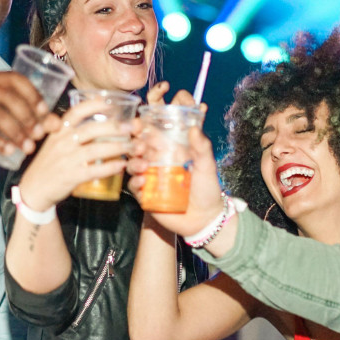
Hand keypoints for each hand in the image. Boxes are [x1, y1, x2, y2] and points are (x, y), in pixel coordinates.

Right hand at [0, 70, 58, 154]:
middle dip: (28, 118)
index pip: (16, 80)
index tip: (46, 113)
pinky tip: (10, 151)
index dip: (34, 95)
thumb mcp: (4, 116)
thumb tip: (56, 124)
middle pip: (9, 97)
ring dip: (16, 132)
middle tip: (39, 135)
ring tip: (28, 147)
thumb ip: (30, 118)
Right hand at [17, 99, 132, 210]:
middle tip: (131, 127)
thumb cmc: (50, 164)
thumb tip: (99, 119)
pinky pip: (93, 170)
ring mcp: (66, 159)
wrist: (34, 189)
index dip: (94, 105)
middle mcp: (62, 142)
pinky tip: (121, 165)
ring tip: (133, 147)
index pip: (76, 112)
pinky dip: (109, 167)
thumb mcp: (56, 142)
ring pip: (95, 149)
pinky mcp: (70, 177)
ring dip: (117, 147)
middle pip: (91, 129)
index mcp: (59, 131)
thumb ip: (73, 131)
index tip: (111, 103)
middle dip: (114, 127)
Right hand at [128, 82, 218, 234]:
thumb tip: (195, 128)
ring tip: (143, 165)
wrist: (205, 218)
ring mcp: (150, 179)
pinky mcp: (146, 196)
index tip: (142, 120)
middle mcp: (157, 162)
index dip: (146, 126)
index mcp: (171, 151)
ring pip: (133, 165)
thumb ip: (202, 147)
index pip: (154, 134)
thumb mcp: (207, 166)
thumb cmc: (207, 189)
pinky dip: (135, 182)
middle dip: (134, 143)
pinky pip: (134, 187)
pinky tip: (142, 181)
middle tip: (139, 143)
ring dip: (134, 162)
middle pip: (138, 148)